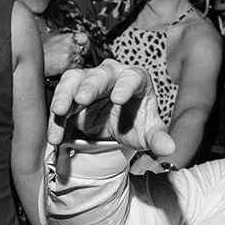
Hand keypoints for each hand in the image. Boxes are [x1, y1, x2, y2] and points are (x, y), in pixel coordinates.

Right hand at [42, 29, 88, 77]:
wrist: (36, 60)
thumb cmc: (43, 51)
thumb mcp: (54, 39)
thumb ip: (66, 39)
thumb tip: (75, 40)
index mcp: (66, 37)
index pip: (84, 37)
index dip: (86, 42)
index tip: (84, 45)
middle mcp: (69, 46)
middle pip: (85, 49)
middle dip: (83, 53)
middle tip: (79, 55)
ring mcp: (69, 56)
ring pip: (82, 60)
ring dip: (78, 62)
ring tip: (70, 62)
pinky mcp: (67, 66)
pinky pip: (77, 67)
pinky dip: (74, 68)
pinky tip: (68, 66)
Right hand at [47, 58, 175, 160]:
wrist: (117, 126)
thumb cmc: (136, 123)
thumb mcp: (147, 132)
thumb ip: (158, 138)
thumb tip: (169, 149)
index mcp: (135, 79)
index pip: (132, 77)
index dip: (125, 86)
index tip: (118, 99)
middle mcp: (110, 75)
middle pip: (98, 75)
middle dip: (88, 86)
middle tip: (80, 99)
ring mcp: (88, 82)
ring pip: (73, 81)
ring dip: (64, 95)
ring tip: (59, 112)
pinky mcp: (72, 95)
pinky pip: (61, 103)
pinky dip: (56, 120)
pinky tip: (55, 137)